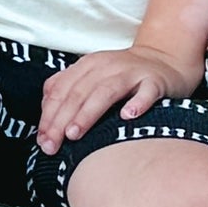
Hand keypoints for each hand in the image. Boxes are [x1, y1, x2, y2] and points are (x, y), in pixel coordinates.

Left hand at [37, 42, 202, 152]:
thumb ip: (67, 92)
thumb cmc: (123, 78)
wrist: (165, 62)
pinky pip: (146, 92)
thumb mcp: (91, 78)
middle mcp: (107, 66)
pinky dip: (137, 103)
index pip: (60, 89)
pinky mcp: (155, 82)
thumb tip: (46, 121)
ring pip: (106, 91)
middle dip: (61, 120)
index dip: (48, 115)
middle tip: (53, 145)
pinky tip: (128, 116)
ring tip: (75, 134)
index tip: (43, 140)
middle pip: (78, 92)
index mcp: (88, 65)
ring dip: (88, 113)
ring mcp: (132, 73)